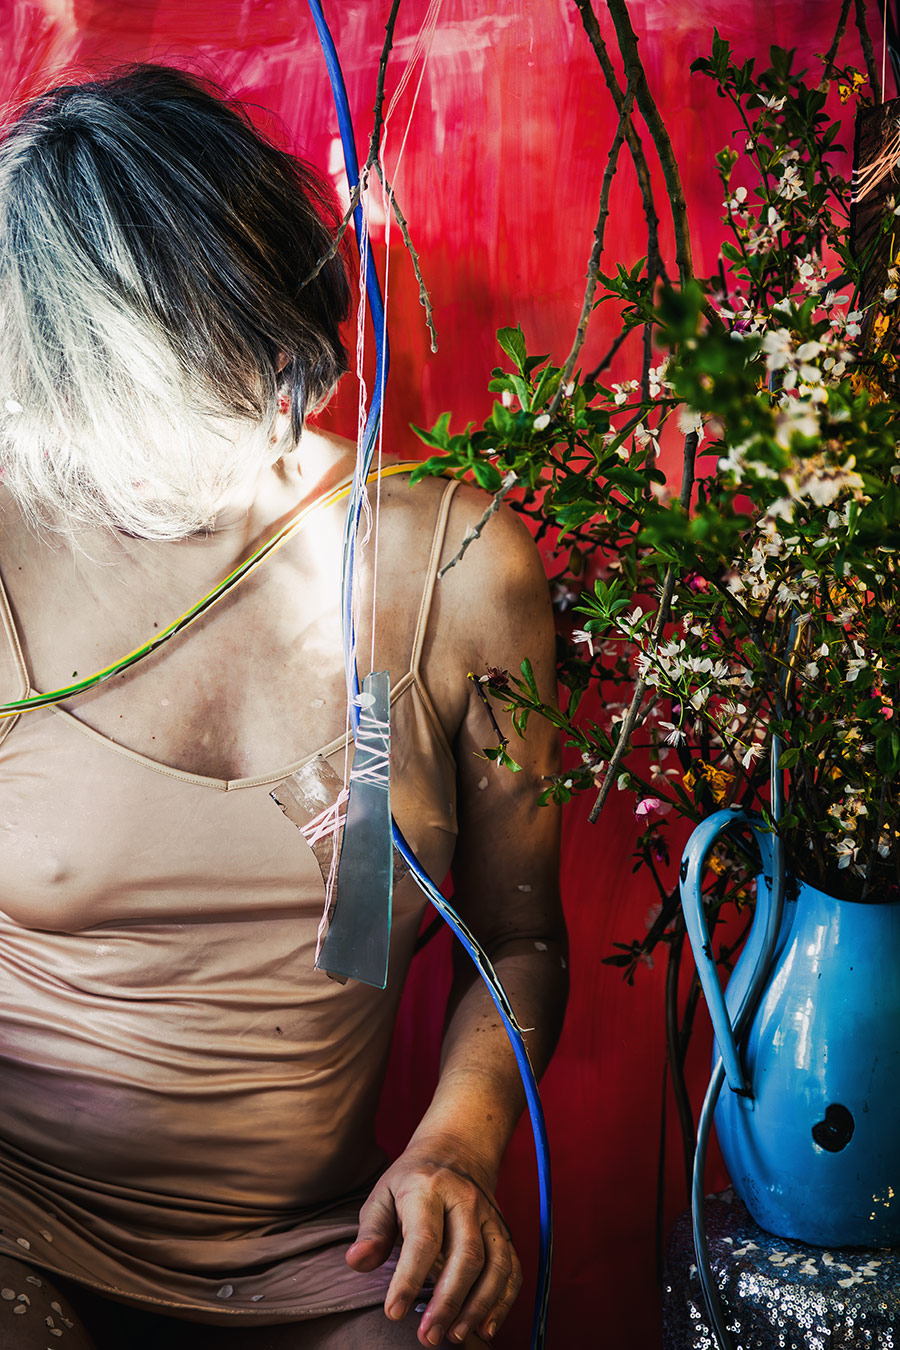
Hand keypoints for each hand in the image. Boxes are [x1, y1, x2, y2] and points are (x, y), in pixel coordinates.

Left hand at [345, 1141, 521, 1345]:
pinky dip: (503, 1301)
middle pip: (466, 1255)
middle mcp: (466, 1201)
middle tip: (429, 1336)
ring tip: (454, 1336)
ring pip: (496, 1264)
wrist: (455, 1150)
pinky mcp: (504, 1231)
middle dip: (449, 1301)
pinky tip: (485, 1327)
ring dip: (478, 1306)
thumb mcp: (383, 1194)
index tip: (394, 1312)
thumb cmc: (411, 1181)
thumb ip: (371, 1230)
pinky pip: (512, 1269)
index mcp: (429, 1189)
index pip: (423, 1237)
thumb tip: (357, 1262)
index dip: (409, 1278)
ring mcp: (490, 1216)